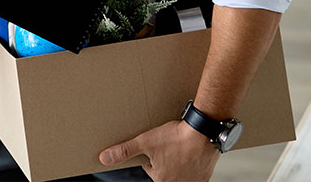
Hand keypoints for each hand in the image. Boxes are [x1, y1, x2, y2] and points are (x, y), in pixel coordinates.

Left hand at [99, 120, 219, 181]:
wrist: (204, 132)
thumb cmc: (178, 138)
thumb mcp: (145, 142)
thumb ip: (124, 151)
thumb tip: (105, 158)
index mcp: (161, 180)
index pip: (149, 168)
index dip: (151, 154)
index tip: (158, 145)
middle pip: (164, 169)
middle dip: (165, 157)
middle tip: (170, 144)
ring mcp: (192, 181)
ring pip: (179, 170)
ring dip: (178, 160)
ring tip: (180, 146)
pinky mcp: (204, 176)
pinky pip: (193, 170)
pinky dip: (191, 161)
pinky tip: (190, 150)